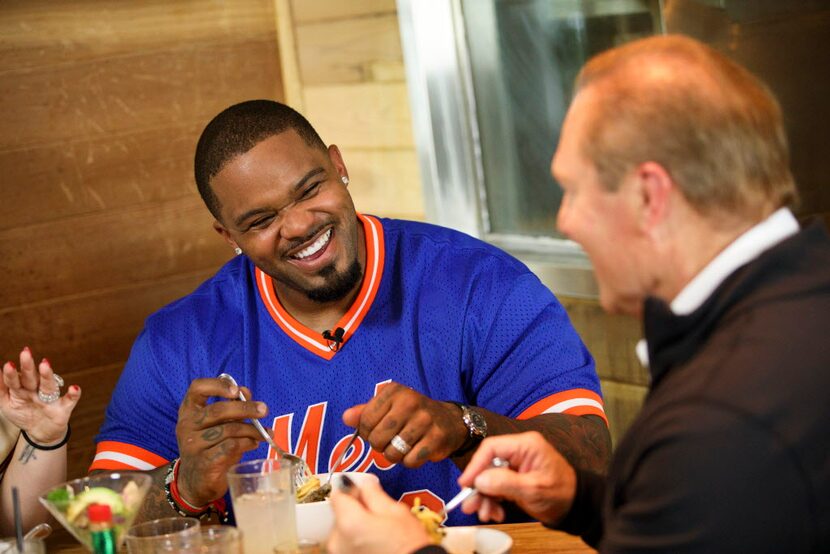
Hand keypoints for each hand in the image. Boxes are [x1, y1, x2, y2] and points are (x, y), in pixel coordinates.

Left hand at [0, 347, 79, 444]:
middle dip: (28, 366)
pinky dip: (73, 394)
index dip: (11, 373)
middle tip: (25, 353)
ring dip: (47, 375)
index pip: (16, 380)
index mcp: (22, 389)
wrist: (41, 432)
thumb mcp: (7, 404)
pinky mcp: (63, 407)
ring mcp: (50, 398)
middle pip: (31, 378)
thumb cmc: (24, 414)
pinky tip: (74, 388)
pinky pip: (70, 400)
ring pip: (49, 386)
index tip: (8, 364)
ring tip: (44, 364)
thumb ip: (1, 389)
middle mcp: (36, 391)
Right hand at [175, 377, 268, 506]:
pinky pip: (231, 446)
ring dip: (252, 430)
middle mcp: (187, 426)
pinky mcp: (204, 463)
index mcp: (189, 411)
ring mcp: (193, 445)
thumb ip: (230, 406)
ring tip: (263, 433)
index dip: (218, 385)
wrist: (196, 482)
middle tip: (264, 410)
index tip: (237, 390)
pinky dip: (247, 443)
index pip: (197, 388)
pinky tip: (253, 444)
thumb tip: (245, 391)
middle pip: (218, 410)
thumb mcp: (217, 424)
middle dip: (246, 408)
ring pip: (229, 430)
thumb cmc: (210, 447)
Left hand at [328, 478, 432, 553]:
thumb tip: (365, 484)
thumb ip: (374, 494)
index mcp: (349, 522)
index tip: (362, 490)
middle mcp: (338, 541)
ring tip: (378, 530)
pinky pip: (346, 545)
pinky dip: (356, 540)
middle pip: (339, 514)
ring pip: (342, 530)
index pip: (337, 495)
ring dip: (355, 526)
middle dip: (355, 509)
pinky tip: (374, 542)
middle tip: (376, 511)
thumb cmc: (408, 546)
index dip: (351, 489)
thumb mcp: (396, 512)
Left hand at [342, 382, 466, 466]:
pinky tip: (416, 451)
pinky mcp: (436, 439)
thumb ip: (365, 412)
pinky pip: (410, 461)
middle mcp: (410, 402)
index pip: (365, 420)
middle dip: (379, 446)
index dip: (366, 432)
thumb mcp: (388, 406)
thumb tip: (346, 418)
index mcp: (393, 392)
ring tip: (402, 446)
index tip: (375, 431)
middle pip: (377, 439)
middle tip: (389, 441)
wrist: (449, 421)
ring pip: (393, 453)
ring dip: (394, 456)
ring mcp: (424, 421)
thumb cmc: (411, 414)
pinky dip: (409, 462)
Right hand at [458, 431, 575, 524]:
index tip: (466, 484)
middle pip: (488, 464)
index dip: (476, 465)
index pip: (492, 448)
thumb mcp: (533, 489)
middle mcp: (518, 451)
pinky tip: (495, 513)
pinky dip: (493, 500)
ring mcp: (516, 465)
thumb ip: (505, 483)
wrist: (575, 507)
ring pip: (490, 478)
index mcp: (526, 445)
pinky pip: (496, 486)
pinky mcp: (514, 477)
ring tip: (485, 514)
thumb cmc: (561, 494)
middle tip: (471, 505)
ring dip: (485, 497)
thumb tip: (480, 480)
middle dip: (479, 487)